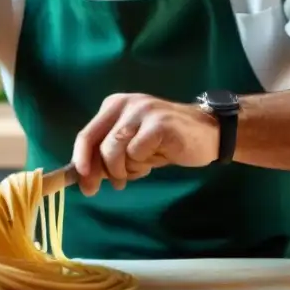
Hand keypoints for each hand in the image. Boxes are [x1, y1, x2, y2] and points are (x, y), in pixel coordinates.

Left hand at [71, 93, 219, 195]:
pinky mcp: (158, 124)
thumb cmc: (166, 141)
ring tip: (141, 169)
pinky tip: (154, 162)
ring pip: (114, 150)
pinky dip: (141, 165)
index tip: (83, 185)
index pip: (86, 135)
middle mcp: (125, 104)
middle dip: (99, 171)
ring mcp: (142, 111)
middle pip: (96, 143)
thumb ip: (109, 154)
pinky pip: (136, 153)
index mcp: (114, 105)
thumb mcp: (132, 145)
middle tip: (114, 186)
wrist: (208, 132)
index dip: (80, 162)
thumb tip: (85, 178)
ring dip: (125, 169)